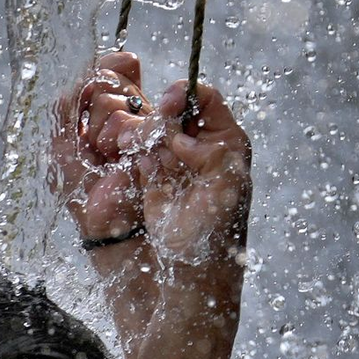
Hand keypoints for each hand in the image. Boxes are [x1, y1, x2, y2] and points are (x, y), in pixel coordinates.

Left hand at [51, 50, 151, 242]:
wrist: (100, 219)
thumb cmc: (81, 185)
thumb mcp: (62, 139)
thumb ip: (68, 103)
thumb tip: (88, 73)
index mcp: (112, 106)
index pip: (111, 67)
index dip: (102, 72)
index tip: (89, 101)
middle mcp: (132, 110)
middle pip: (108, 76)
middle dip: (91, 109)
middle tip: (94, 142)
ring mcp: (144, 122)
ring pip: (111, 97)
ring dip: (97, 129)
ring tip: (104, 155)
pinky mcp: (150, 137)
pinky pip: (121, 118)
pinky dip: (108, 138)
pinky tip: (114, 158)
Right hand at [130, 80, 251, 267]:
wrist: (189, 262)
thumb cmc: (216, 230)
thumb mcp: (228, 188)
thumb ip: (214, 154)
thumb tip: (181, 137)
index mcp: (225, 141)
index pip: (205, 99)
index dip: (184, 95)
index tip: (167, 106)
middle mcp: (199, 143)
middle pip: (172, 108)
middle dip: (159, 119)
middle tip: (152, 138)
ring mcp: (173, 157)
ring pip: (151, 125)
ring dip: (141, 132)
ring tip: (135, 147)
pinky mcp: (150, 171)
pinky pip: (137, 147)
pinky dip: (130, 148)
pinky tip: (135, 162)